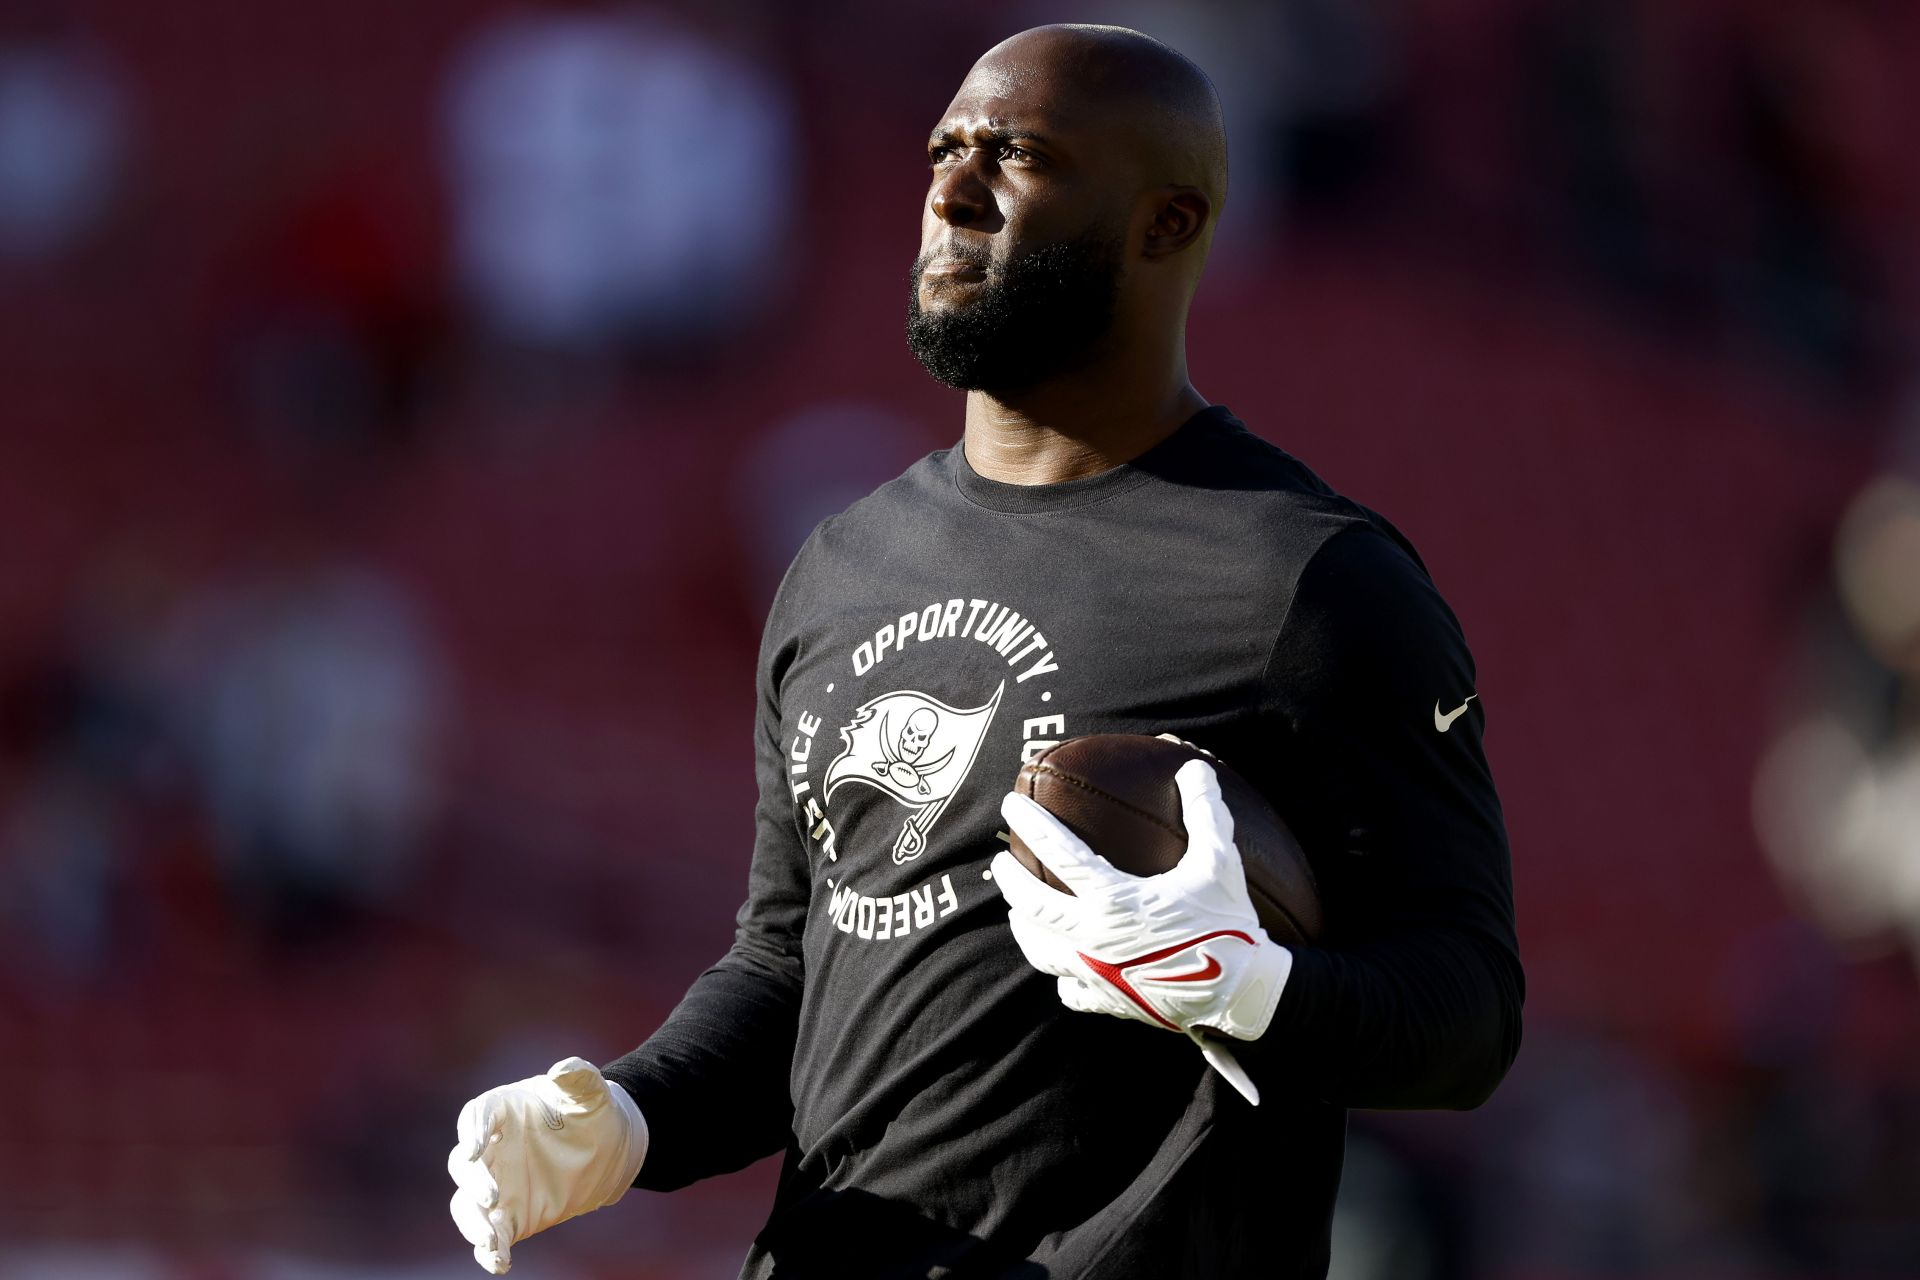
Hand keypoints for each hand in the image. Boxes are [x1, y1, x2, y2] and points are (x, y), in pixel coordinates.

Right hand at [447, 1057, 648, 1273]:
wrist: (608, 1147)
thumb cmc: (593, 1112)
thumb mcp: (592, 1093)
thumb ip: (579, 1079)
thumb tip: (565, 1069)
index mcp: (504, 1111)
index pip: (476, 1116)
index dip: (471, 1130)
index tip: (474, 1147)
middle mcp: (492, 1149)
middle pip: (463, 1164)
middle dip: (471, 1181)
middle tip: (492, 1195)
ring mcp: (498, 1184)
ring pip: (467, 1204)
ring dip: (472, 1223)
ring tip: (488, 1240)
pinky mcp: (512, 1215)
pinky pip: (493, 1234)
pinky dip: (491, 1251)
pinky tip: (500, 1263)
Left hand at [991, 759, 1292, 1103]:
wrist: (1241, 995)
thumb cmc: (1228, 924)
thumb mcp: (1220, 862)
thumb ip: (1205, 812)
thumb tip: (1195, 767)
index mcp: (1114, 900)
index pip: (1059, 853)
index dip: (1032, 825)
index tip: (1011, 805)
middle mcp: (1094, 937)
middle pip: (1032, 905)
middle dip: (1010, 880)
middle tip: (1001, 861)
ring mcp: (1097, 973)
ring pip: (1041, 950)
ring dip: (1024, 927)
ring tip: (1018, 911)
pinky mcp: (1109, 1000)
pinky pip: (1071, 990)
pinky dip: (1062, 975)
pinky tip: (1064, 966)